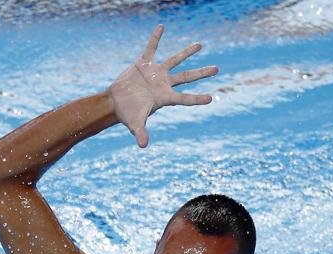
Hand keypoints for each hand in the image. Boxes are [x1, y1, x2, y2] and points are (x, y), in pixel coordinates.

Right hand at [108, 24, 218, 147]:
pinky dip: (155, 38)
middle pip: (187, 77)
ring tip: (200, 45)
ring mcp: (156, 73)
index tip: (211, 98)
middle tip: (217, 69)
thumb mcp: (135, 124)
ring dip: (187, 53)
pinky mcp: (144, 64)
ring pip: (175, 61)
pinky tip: (162, 27)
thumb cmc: (128, 115)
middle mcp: (164, 84)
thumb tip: (143, 145)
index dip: (197, 99)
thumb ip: (141, 133)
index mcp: (165, 98)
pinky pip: (151, 48)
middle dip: (201, 73)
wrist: (115, 103)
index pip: (185, 98)